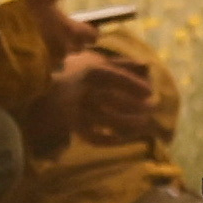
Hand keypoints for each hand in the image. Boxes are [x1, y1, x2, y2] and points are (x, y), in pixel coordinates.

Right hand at [1, 0, 99, 66]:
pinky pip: (51, 63)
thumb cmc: (25, 12)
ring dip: (60, 47)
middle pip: (80, 46)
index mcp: (71, 31)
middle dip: (75, 39)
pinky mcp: (41, 69)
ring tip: (45, 36)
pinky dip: (47, 55)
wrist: (1, 37)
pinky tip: (35, 46)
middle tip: (62, 28)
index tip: (83, 25)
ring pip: (64, 55)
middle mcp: (66, 49)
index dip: (90, 30)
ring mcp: (53, 61)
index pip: (93, 36)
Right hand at [44, 49, 161, 148]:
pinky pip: (93, 137)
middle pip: (111, 99)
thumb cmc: (82, 75)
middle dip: (134, 105)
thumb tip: (147, 65)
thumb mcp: (98, 63)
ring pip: (104, 119)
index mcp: (89, 72)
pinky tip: (122, 137)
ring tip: (143, 123)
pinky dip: (109, 139)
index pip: (113, 77)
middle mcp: (82, 91)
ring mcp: (77, 111)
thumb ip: (122, 64)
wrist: (49, 92)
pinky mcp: (74, 127)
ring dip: (127, 123)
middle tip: (152, 108)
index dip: (132, 85)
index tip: (150, 92)